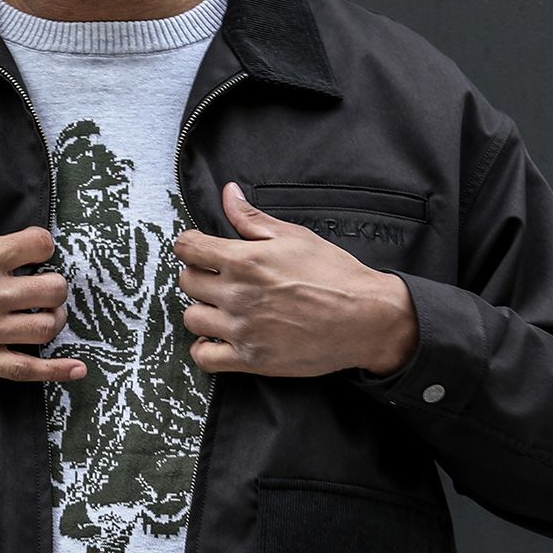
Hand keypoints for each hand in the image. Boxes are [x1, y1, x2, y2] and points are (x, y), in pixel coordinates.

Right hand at [0, 151, 85, 382]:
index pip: (39, 245)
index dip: (44, 245)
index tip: (35, 251)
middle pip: (52, 289)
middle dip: (55, 285)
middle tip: (43, 286)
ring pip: (46, 328)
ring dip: (55, 320)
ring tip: (47, 314)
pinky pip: (27, 370)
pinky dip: (56, 371)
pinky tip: (77, 369)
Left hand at [173, 182, 417, 376]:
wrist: (365, 317)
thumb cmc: (335, 274)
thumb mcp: (294, 236)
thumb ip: (252, 218)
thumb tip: (229, 194)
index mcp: (245, 260)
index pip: (188, 248)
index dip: (190, 244)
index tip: (198, 248)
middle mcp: (238, 294)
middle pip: (187, 282)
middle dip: (199, 275)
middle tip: (219, 277)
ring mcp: (242, 329)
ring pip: (192, 318)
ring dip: (202, 310)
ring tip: (221, 307)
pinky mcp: (251, 359)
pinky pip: (204, 357)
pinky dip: (204, 348)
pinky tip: (217, 337)